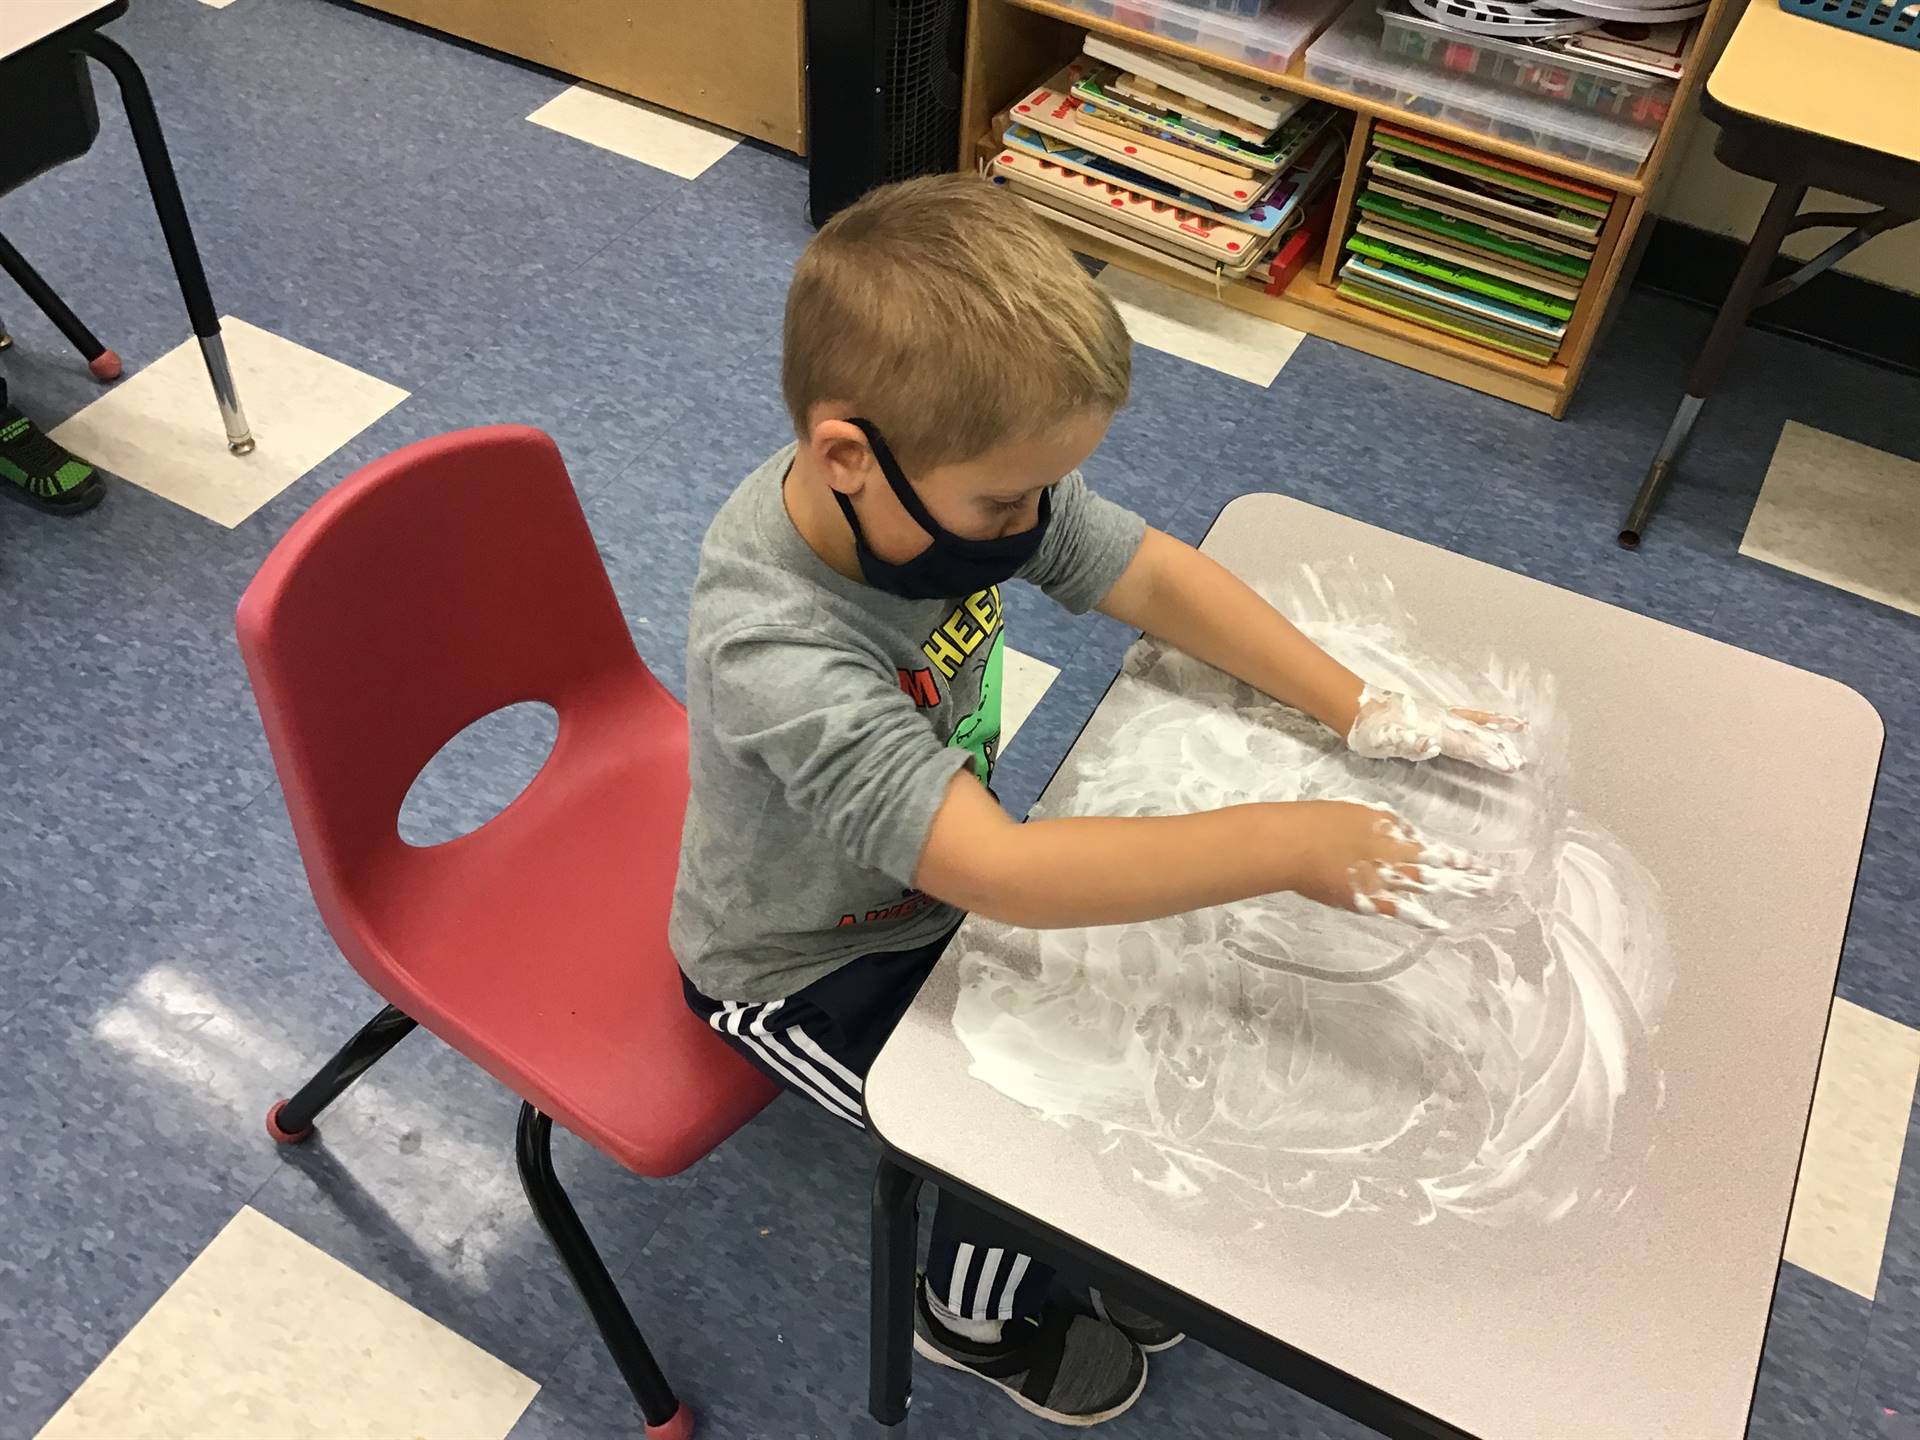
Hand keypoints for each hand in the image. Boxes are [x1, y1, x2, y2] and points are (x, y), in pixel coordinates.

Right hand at [1290, 800, 1498, 931]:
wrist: (1296, 843)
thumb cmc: (1321, 820)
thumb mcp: (1358, 812)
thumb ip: (1386, 824)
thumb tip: (1407, 834)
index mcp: (1394, 833)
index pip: (1434, 849)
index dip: (1457, 858)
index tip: (1478, 864)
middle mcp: (1398, 857)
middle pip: (1440, 869)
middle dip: (1467, 876)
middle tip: (1494, 882)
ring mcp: (1386, 880)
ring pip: (1429, 888)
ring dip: (1455, 892)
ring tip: (1480, 897)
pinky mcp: (1370, 901)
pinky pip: (1401, 911)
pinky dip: (1422, 919)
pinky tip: (1440, 926)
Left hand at [1346, 686, 1526, 773]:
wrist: (1357, 709)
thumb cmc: (1371, 730)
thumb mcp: (1388, 740)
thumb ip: (1410, 741)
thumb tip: (1432, 743)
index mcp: (1432, 729)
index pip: (1466, 745)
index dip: (1487, 755)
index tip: (1509, 766)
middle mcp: (1440, 720)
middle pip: (1476, 733)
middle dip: (1499, 746)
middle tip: (1521, 759)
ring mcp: (1437, 715)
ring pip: (1473, 721)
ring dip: (1496, 728)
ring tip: (1520, 726)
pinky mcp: (1432, 715)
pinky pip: (1462, 716)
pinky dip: (1479, 718)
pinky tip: (1486, 722)